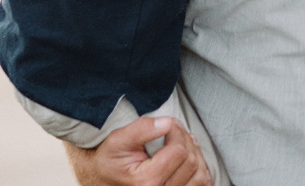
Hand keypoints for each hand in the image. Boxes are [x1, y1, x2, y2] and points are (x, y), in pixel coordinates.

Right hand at [64, 117, 211, 185]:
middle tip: (174, 130)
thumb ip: (142, 129)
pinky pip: (201, 185)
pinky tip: (188, 158)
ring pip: (200, 174)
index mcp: (146, 181)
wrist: (103, 179)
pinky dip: (200, 170)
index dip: (176, 131)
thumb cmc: (110, 160)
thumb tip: (167, 123)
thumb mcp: (117, 140)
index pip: (178, 151)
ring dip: (195, 153)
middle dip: (186, 139)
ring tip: (182, 143)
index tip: (168, 124)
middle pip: (191, 161)